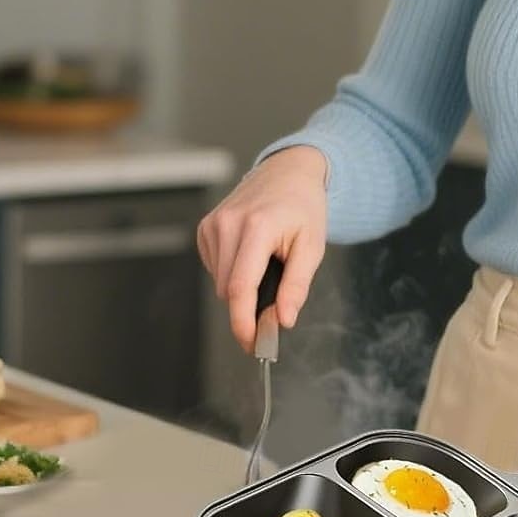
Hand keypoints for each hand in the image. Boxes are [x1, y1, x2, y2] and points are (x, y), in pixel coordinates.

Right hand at [197, 146, 328, 352]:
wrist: (288, 172)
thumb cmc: (303, 208)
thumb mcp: (312, 247)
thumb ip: (296, 285)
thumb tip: (283, 320)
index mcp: (257, 227)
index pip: (239, 287)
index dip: (243, 322)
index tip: (251, 344)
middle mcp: (228, 224)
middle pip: (227, 290)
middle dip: (249, 307)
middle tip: (275, 304)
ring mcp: (213, 224)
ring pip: (219, 282)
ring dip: (241, 287)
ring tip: (267, 265)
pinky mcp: (205, 227)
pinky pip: (214, 267)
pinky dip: (232, 272)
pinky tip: (251, 255)